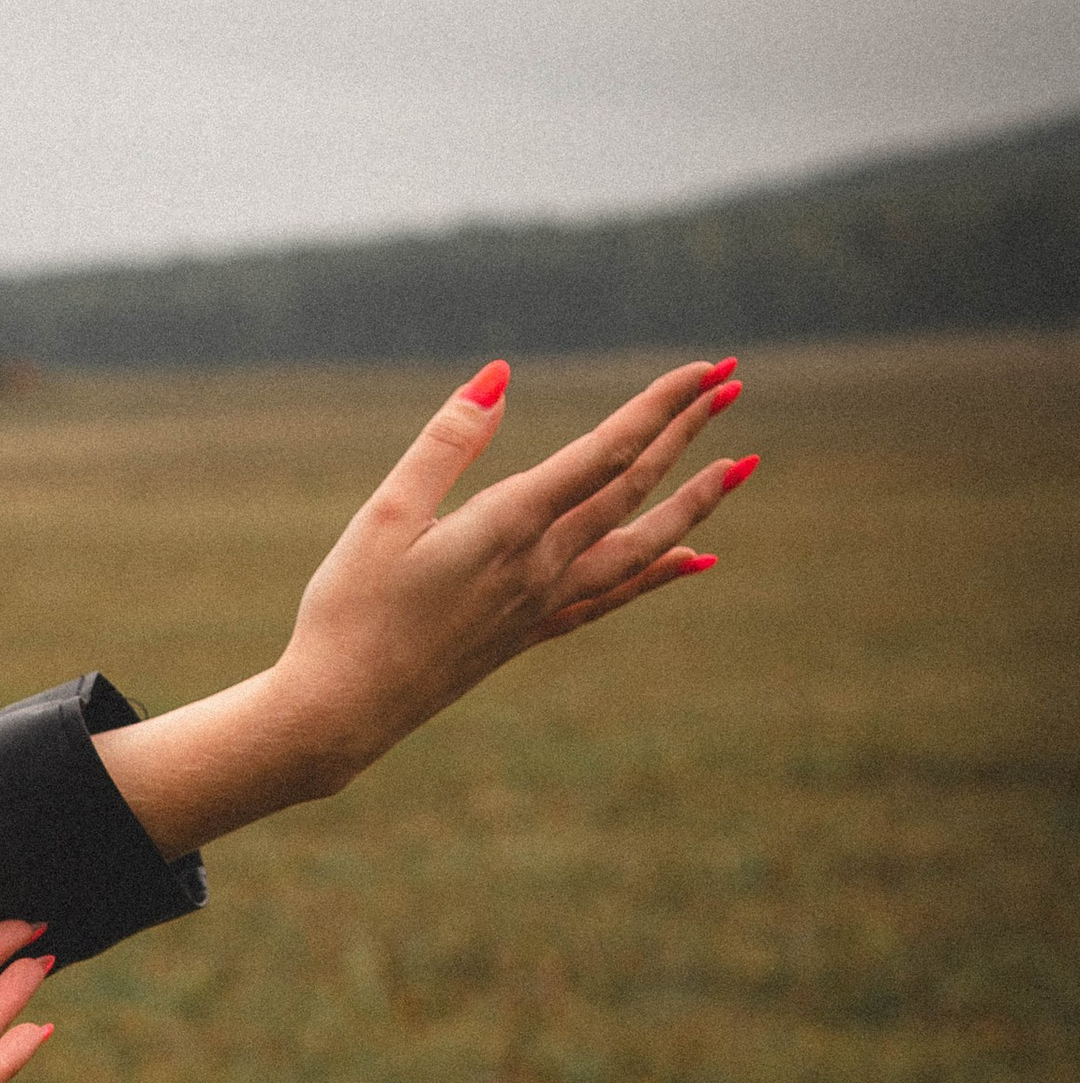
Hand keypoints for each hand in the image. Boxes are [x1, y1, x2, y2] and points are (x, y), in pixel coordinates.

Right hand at [272, 353, 754, 787]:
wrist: (341, 712)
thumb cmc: (349, 610)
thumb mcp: (386, 514)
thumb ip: (447, 443)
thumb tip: (498, 377)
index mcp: (507, 527)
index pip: (604, 453)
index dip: (658, 406)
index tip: (704, 369)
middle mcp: (540, 566)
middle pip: (632, 489)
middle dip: (687, 433)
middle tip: (733, 383)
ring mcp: (541, 604)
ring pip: (638, 545)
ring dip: (694, 503)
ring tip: (741, 468)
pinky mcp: (528, 633)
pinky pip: (612, 596)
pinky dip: (659, 573)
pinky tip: (695, 559)